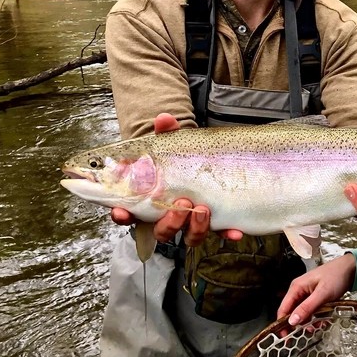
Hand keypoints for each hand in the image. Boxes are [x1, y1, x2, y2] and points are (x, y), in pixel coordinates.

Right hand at [109, 113, 242, 244]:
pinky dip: (227, 234)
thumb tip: (164, 119)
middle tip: (182, 204)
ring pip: (189, 236)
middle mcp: (171, 215)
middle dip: (170, 222)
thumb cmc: (185, 157)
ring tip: (203, 209)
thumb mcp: (176, 144)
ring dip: (194, 228)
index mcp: (152, 199)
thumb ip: (168, 133)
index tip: (121, 212)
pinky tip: (235, 231)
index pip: (130, 213)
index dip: (122, 216)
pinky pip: (221, 234)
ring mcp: (194, 221)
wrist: (216, 162)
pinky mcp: (217, 222)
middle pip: (162, 231)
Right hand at [277, 254, 356, 329]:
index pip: (283, 309)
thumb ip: (307, 308)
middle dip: (299, 324)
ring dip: (309, 321)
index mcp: (297, 287)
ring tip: (319, 324)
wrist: (351, 269)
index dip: (282, 324)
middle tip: (309, 331)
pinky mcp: (315, 297)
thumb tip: (292, 321)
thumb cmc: (336, 276)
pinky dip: (316, 316)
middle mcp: (299, 290)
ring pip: (302, 312)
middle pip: (292, 312)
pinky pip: (311, 310)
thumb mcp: (322, 294)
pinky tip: (323, 319)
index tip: (285, 337)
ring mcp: (307, 294)